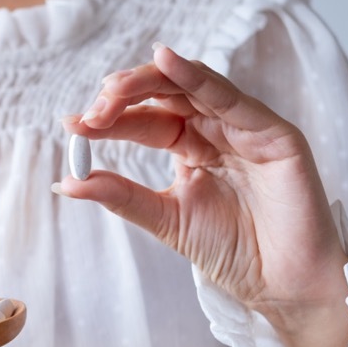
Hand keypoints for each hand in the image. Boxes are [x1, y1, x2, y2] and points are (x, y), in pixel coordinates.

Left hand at [53, 44, 347, 346]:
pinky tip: (166, 61)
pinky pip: (230, 96)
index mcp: (191, 148)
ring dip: (149, 82)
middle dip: (124, 97)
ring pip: (192, 87)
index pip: (145, 121)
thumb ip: (121, 195)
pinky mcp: (273, 132)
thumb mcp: (165, 219)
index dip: (109, 120)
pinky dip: (196, 76)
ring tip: (112, 89)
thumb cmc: (234, 253)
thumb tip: (65, 180)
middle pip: (165, 95)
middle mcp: (217, 130)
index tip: (73, 126)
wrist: (282, 286)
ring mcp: (246, 127)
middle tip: (91, 112)